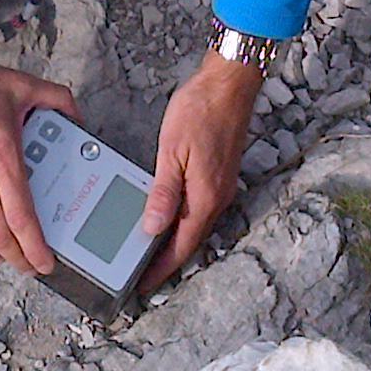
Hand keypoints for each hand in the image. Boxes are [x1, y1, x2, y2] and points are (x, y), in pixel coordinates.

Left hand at [139, 52, 264, 289]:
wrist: (229, 83)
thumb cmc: (201, 110)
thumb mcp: (172, 150)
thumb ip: (164, 192)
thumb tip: (153, 228)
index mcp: (206, 197)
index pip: (181, 246)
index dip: (161, 269)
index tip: (143, 286)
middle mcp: (218, 198)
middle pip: (190, 240)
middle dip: (166, 261)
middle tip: (141, 275)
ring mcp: (221, 186)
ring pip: (195, 225)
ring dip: (174, 241)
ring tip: (149, 252)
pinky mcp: (219, 175)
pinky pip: (199, 208)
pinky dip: (182, 220)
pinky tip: (167, 216)